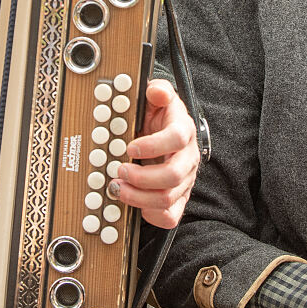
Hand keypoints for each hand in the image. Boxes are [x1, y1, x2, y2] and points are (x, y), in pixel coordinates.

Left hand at [111, 79, 198, 228]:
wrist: (166, 135)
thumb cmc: (160, 119)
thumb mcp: (158, 99)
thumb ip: (158, 91)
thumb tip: (157, 91)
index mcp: (183, 130)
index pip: (177, 138)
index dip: (153, 145)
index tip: (130, 146)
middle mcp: (187, 158)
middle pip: (174, 175)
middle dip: (142, 177)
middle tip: (120, 170)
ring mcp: (184, 180)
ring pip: (168, 198)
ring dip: (138, 197)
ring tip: (118, 188)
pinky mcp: (178, 198)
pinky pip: (170, 216)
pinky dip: (151, 214)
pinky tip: (136, 203)